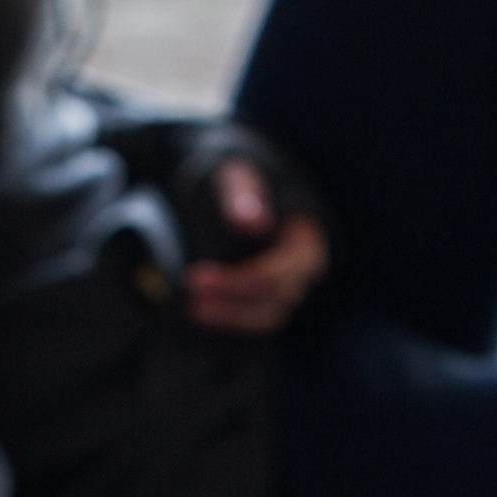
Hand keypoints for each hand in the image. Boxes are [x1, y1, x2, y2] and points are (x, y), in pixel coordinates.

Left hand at [186, 158, 328, 334]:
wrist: (242, 193)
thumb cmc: (242, 183)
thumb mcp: (239, 177)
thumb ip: (244, 194)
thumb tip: (252, 223)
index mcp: (306, 241)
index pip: (277, 274)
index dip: (237, 281)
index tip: (197, 277)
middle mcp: (304, 270)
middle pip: (274, 298)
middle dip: (231, 300)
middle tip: (190, 289)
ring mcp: (291, 288)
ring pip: (267, 316)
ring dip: (230, 316)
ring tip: (192, 308)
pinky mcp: (272, 298)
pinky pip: (257, 318)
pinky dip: (232, 319)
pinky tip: (202, 313)